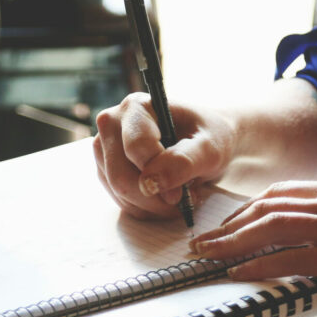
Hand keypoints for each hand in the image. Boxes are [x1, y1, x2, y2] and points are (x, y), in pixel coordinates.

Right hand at [93, 92, 235, 218]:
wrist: (206, 142)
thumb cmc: (209, 138)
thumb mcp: (210, 148)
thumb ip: (184, 161)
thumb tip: (151, 182)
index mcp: (136, 107)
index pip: (136, 148)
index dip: (159, 175)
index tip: (182, 192)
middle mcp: (113, 124)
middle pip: (121, 176)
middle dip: (155, 197)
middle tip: (183, 199)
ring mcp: (105, 149)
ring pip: (119, 193)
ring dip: (153, 205)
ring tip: (179, 195)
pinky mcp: (107, 170)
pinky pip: (121, 201)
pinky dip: (147, 208)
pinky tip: (165, 198)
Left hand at [189, 179, 316, 300]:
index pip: (278, 193)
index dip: (244, 210)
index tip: (225, 225)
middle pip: (266, 207)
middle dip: (227, 226)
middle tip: (202, 242)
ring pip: (272, 228)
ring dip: (232, 243)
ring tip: (208, 256)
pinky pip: (294, 258)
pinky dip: (261, 266)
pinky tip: (240, 274)